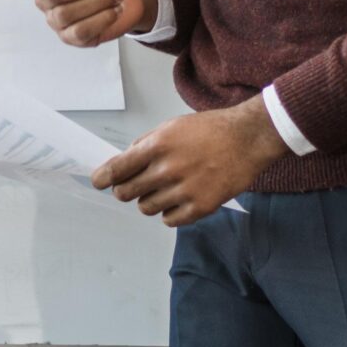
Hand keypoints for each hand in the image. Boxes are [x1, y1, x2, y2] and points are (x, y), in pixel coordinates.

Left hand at [94, 99, 287, 225]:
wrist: (248, 139)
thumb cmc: (210, 130)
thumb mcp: (172, 126)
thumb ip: (146, 144)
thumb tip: (125, 161)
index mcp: (158, 146)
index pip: (118, 169)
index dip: (103, 178)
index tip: (98, 182)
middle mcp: (168, 169)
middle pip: (127, 193)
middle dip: (125, 190)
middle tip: (134, 186)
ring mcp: (184, 190)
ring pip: (146, 208)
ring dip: (149, 200)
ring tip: (164, 189)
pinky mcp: (200, 207)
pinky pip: (169, 220)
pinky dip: (169, 213)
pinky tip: (178, 199)